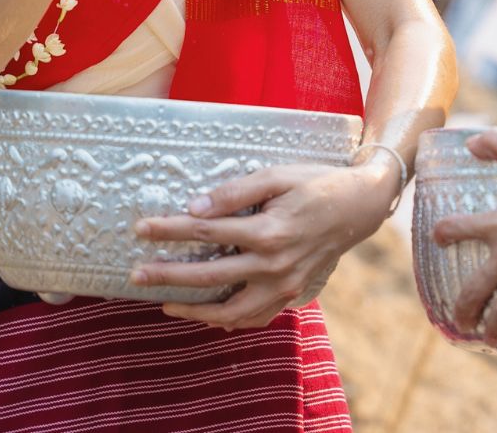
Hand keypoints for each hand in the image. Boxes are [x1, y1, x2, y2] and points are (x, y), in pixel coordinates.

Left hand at [131, 157, 397, 328]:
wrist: (360, 206)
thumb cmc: (317, 184)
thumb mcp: (279, 175)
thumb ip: (236, 192)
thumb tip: (195, 207)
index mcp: (269, 231)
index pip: (207, 231)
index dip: (170, 230)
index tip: (141, 229)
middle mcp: (275, 264)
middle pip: (210, 276)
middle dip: (169, 276)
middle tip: (136, 275)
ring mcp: (284, 284)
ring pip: (231, 310)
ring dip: (194, 310)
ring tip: (166, 305)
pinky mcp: (292, 293)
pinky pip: (256, 317)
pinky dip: (230, 321)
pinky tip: (209, 315)